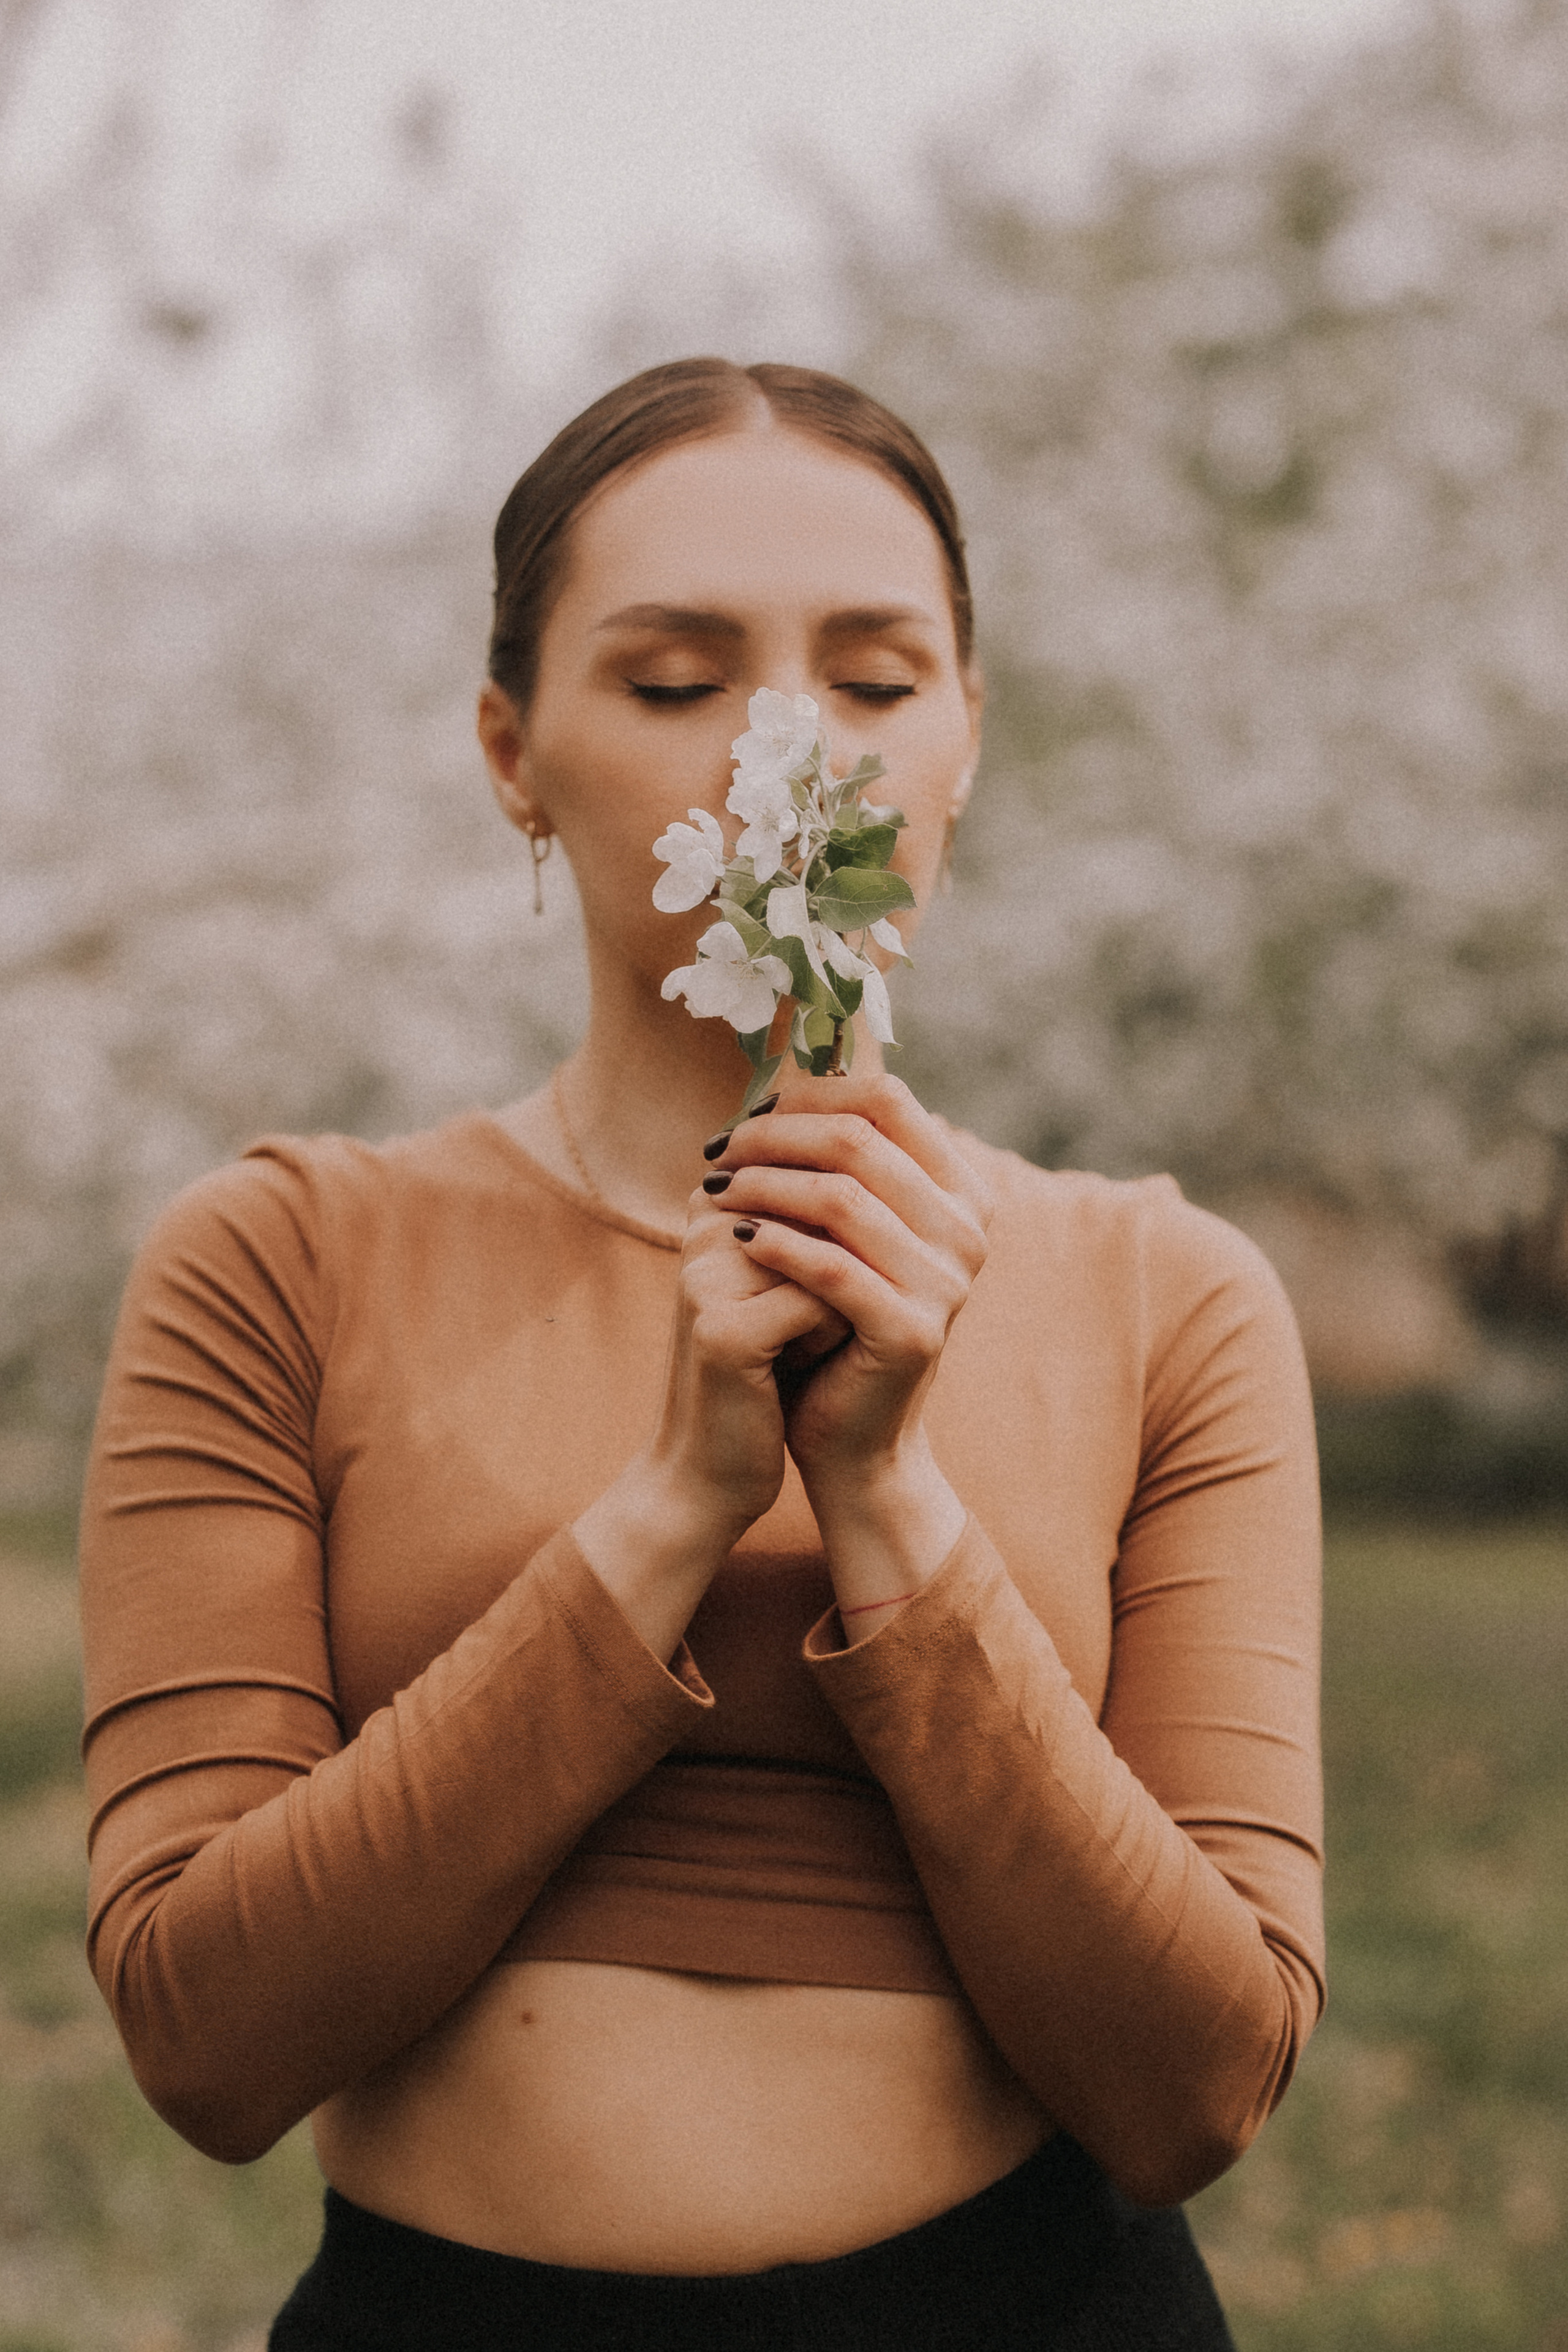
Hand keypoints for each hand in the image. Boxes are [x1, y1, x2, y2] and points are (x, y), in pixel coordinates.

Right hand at [572, 1122, 849, 1659]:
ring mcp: (708, 1269)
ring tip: (803, 1342)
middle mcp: (706, 1219)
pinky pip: (822, 1301)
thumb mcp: (794, 1278)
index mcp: (720, 1197)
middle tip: (811, 1323)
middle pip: (835, 1207)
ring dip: (845, 1301)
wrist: (712, 1467)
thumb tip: (904, 1146)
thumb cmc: (766, 1371)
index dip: (852, 1240)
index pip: (830, 1169)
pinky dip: (832, 1336)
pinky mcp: (722, 1326)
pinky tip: (798, 1365)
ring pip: (835, 1249)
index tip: (814, 1292)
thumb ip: (824, 1213)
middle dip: (851, 1268)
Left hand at [710, 1073, 993, 1613]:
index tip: (749, 1110)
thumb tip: (780, 1067)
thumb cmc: (835, 1322)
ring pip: (839, 1197)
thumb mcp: (843, 1231)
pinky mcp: (911, 1330)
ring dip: (763, 1186)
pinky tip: (733, 1242)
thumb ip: (833, 1159)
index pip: (887, 1099)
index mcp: (963, 1190)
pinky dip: (773, 1244)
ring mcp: (948, 1281)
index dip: (810, 1092)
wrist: (854, 1440)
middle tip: (717, 1151)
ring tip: (714, 1192)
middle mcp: (969, 1229)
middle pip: (858, 1140)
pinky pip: (828, 1265)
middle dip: (774, 1137)